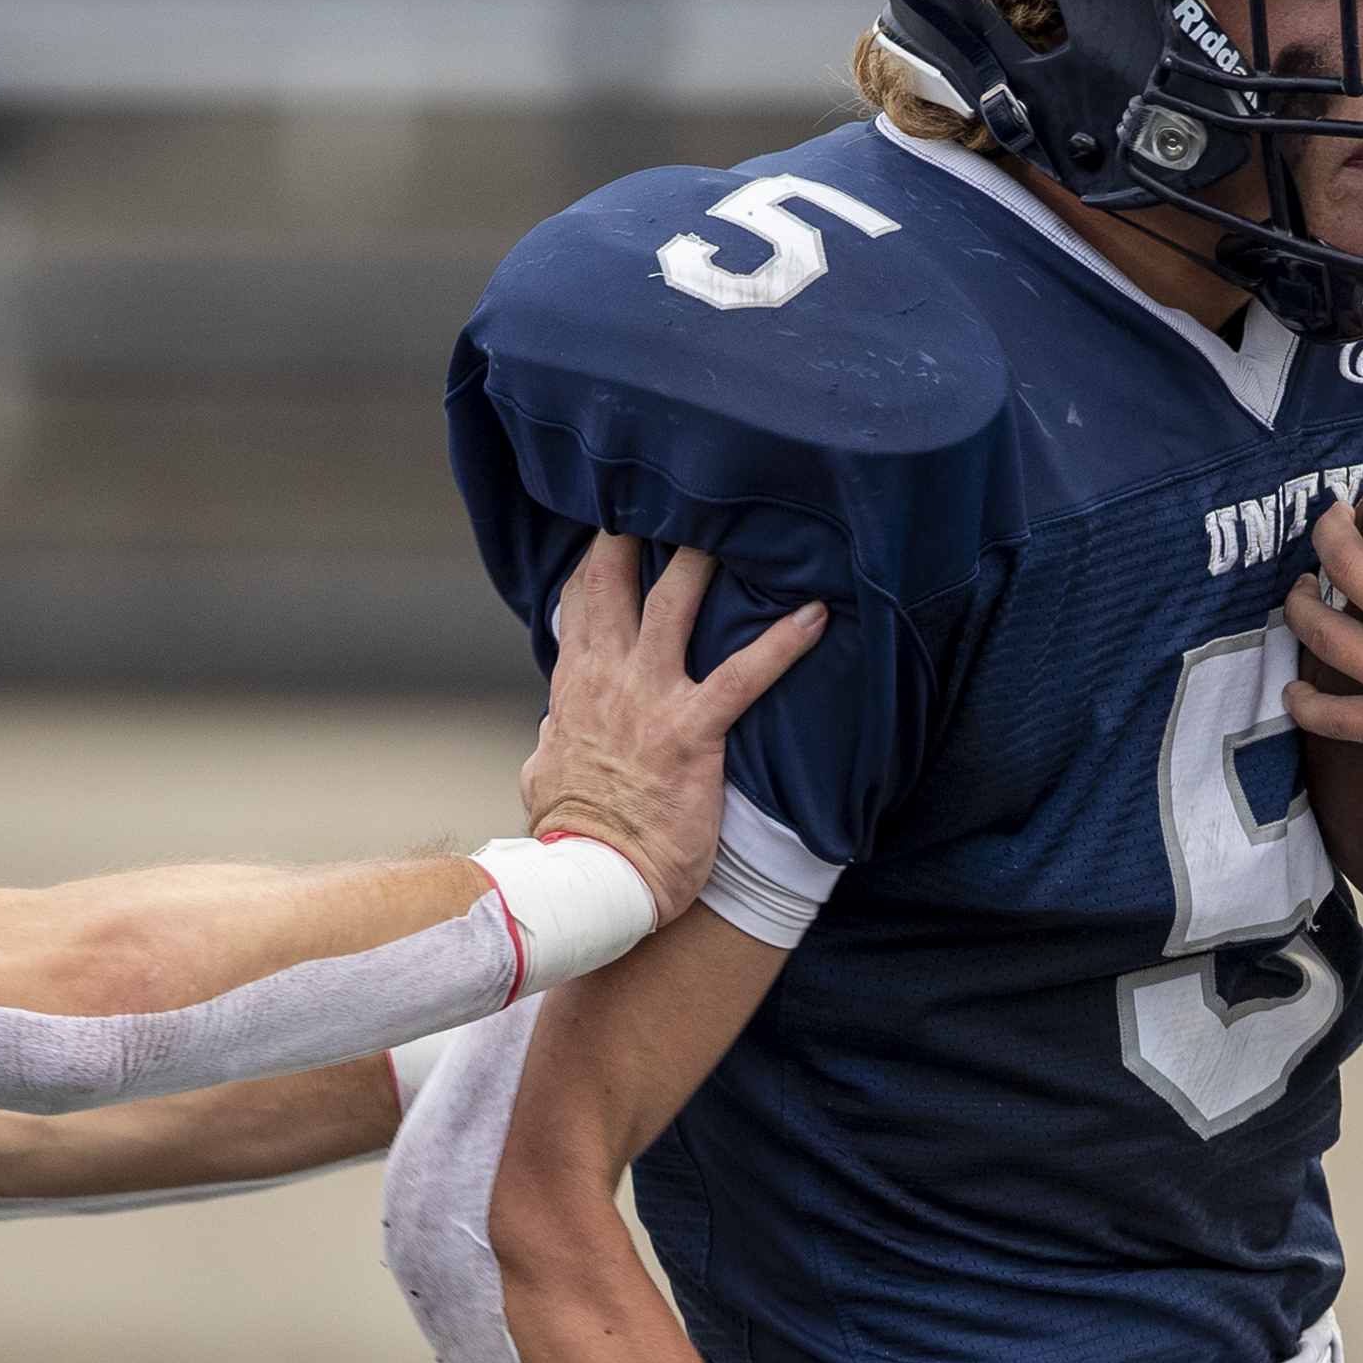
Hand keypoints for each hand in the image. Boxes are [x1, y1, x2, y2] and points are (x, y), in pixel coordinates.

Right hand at [521, 535, 824, 916]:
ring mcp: (649, 699)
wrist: (594, 880)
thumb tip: (551, 730)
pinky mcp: (694, 731)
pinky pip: (745, 675)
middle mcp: (607, 679)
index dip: (597, 556)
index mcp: (574, 688)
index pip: (581, 605)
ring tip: (739, 517)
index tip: (615, 517)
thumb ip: (554, 739)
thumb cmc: (575, 837)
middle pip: (615, 582)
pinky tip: (817, 614)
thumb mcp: (545, 776)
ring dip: (704, 559)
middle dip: (635, 529)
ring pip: (675, 605)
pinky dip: (783, 642)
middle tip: (662, 482)